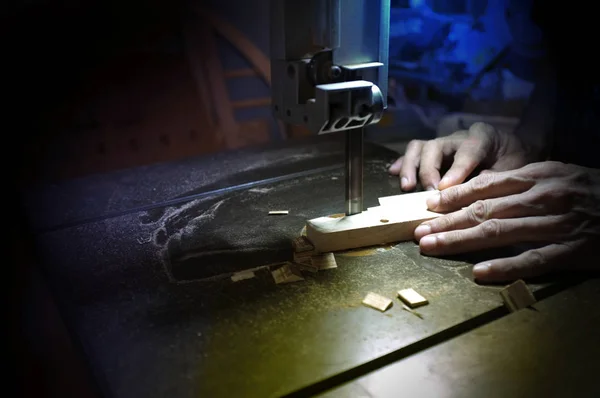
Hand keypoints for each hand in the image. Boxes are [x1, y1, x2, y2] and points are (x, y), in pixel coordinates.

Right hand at [389, 122, 534, 190]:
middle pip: (435, 147)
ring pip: (419, 147)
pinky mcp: (433, 152)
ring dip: (410, 167)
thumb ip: (497, 178)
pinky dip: (402, 163)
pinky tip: (393, 174)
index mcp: (483, 136)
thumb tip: (475, 192)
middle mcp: (458, 136)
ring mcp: (443, 143)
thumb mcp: (515, 169)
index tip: (444, 189)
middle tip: (429, 195)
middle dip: (429, 172)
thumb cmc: (514, 160)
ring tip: (406, 187)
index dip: (455, 171)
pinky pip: (413, 153)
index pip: (467, 151)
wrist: (512, 151)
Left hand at [413, 161, 599, 282]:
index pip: (486, 185)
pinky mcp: (574, 251)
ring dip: (461, 240)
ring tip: (432, 247)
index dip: (453, 197)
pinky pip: (533, 260)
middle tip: (418, 231)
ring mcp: (559, 224)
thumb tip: (480, 193)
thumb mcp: (559, 176)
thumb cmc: (593, 193)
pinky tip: (479, 273)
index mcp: (540, 176)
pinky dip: (505, 267)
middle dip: (446, 221)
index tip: (427, 206)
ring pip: (500, 232)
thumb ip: (522, 183)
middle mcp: (545, 196)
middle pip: (485, 209)